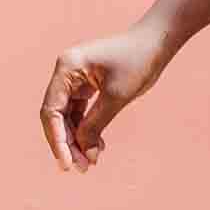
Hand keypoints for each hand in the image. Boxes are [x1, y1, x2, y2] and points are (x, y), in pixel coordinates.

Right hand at [39, 19, 177, 172]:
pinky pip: (80, 111)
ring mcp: (76, 78)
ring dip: (77, 139)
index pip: (52, 111)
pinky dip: (87, 129)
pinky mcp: (87, 84)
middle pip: (57, 116)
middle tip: (82, 168)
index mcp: (67, 68)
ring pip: (68, 116)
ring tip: (90, 162)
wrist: (158, 42)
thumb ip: (95, 124)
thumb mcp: (116, 97)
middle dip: (68, 143)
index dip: (57, 140)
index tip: (67, 163)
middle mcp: (66, 72)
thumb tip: (82, 151)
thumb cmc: (139, 62)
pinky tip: (97, 147)